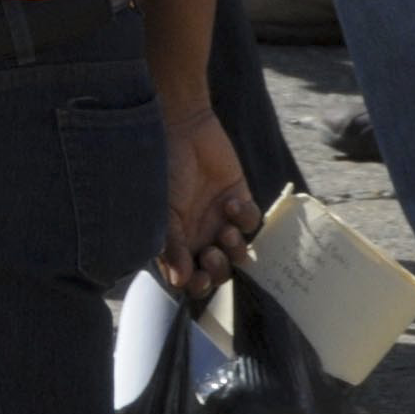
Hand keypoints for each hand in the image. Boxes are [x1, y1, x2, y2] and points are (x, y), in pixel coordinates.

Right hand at [156, 107, 258, 299]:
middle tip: (212, 254)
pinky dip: (245, 219)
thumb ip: (172, 247)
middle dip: (218, 270)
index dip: (196, 285)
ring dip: (235, 249)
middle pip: (217, 270)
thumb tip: (178, 282)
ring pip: (237, 252)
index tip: (198, 279)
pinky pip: (251, 223)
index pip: (189, 276)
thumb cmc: (163, 170)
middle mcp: (199, 234)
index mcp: (176, 241)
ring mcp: (220, 219)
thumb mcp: (162, 211)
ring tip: (226, 232)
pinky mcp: (239, 200)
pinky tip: (232, 203)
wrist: (182, 128)